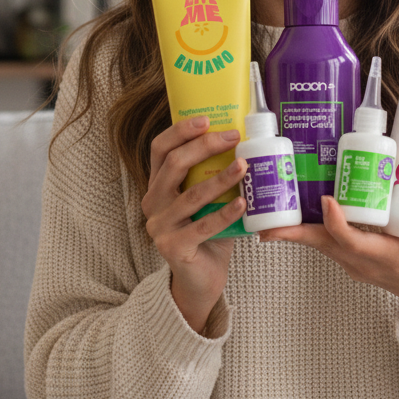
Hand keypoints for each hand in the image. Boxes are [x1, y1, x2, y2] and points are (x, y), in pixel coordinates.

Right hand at [141, 116, 246, 333]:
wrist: (200, 279)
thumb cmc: (207, 232)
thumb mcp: (206, 199)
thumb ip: (213, 174)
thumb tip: (245, 141)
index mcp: (157, 185)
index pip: (160, 149)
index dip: (181, 131)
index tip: (207, 119)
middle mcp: (153, 203)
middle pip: (175, 165)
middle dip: (206, 147)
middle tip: (234, 137)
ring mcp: (159, 227)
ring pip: (191, 195)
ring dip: (221, 178)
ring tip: (244, 165)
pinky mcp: (173, 248)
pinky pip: (202, 226)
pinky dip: (225, 213)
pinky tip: (243, 203)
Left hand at [259, 196, 398, 328]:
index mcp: (385, 258)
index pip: (352, 242)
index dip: (337, 224)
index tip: (327, 201)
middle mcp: (361, 261)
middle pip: (321, 244)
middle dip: (293, 232)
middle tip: (265, 218)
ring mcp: (353, 260)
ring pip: (317, 242)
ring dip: (293, 228)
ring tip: (266, 206)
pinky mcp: (350, 254)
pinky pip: (323, 240)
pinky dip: (305, 226)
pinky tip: (291, 206)